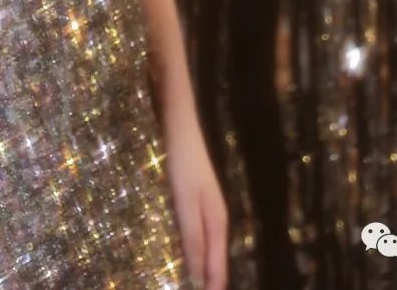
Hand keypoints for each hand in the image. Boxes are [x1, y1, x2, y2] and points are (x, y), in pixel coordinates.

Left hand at [162, 95, 228, 288]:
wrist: (179, 123)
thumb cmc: (182, 162)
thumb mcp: (186, 202)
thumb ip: (192, 238)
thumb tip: (198, 278)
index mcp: (217, 223)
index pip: (217, 269)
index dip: (213, 287)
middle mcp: (215, 219)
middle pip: (214, 262)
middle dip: (208, 281)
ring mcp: (205, 209)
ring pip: (205, 250)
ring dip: (200, 269)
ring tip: (192, 284)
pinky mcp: (193, 201)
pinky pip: (196, 236)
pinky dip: (192, 252)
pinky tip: (183, 258)